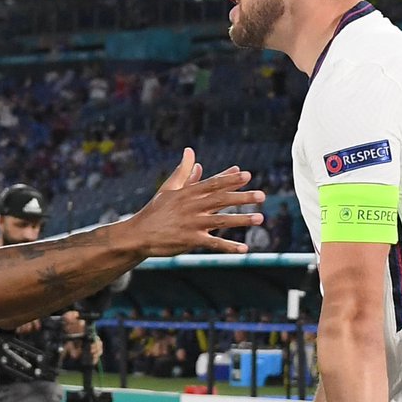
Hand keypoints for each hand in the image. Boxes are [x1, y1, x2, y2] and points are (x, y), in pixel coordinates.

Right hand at [132, 148, 263, 256]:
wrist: (139, 233)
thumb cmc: (156, 210)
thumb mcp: (169, 188)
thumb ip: (183, 171)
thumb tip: (190, 152)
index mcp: (189, 193)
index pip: (213, 184)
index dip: (230, 179)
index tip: (247, 175)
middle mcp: (192, 206)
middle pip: (221, 199)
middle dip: (242, 197)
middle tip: (262, 196)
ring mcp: (192, 223)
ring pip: (221, 220)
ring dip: (241, 220)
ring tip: (260, 218)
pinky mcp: (190, 240)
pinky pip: (213, 243)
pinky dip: (229, 247)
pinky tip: (244, 249)